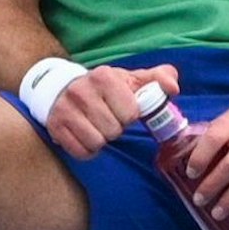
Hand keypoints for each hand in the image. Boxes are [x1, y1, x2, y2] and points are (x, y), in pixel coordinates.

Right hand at [47, 63, 180, 159]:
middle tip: (108, 119)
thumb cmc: (106, 88)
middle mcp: (81, 90)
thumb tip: (173, 89)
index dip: (130, 115)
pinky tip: (86, 136)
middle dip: (115, 128)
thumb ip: (159, 78)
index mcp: (104, 76)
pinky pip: (81, 152)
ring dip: (101, 140)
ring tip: (97, 127)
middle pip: (113, 130)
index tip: (122, 109)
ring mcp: (65, 109)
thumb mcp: (132, 79)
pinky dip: (88, 150)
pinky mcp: (55, 127)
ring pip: (96, 142)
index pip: (130, 112)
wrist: (63, 89)